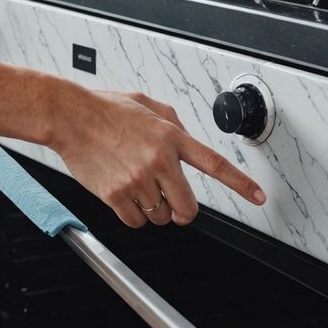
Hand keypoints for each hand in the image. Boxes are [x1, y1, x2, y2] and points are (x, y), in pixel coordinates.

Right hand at [49, 89, 265, 227]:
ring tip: (136, 186)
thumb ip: (173, 123)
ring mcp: (137, 179)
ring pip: (160, 217)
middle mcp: (159, 160)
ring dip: (153, 210)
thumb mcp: (148, 105)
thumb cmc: (105, 109)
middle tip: (174, 205)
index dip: (240, 184)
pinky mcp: (116, 195)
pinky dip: (133, 215)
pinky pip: (136, 222)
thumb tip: (186, 140)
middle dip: (182, 211)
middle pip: (188, 208)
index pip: (215, 164)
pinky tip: (123, 194)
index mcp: (171, 136)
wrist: (69, 116)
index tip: (258, 197)